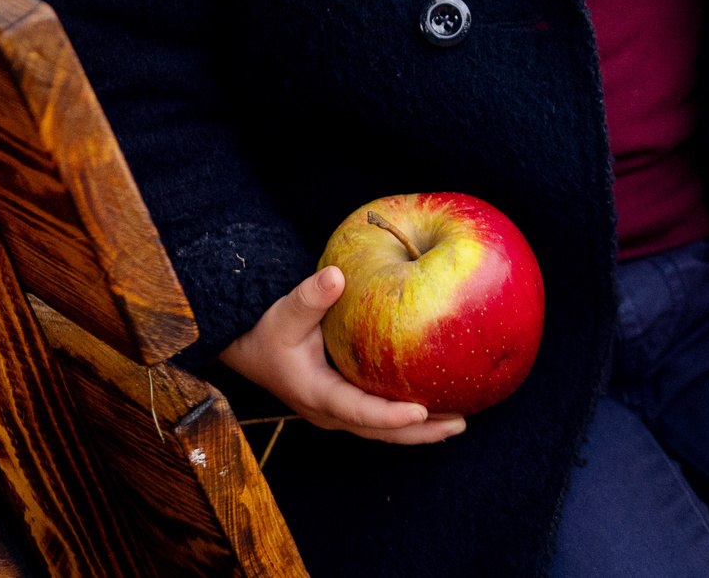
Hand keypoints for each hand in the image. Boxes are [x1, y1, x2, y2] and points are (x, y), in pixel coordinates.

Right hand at [218, 266, 466, 443]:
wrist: (250, 344)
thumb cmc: (267, 328)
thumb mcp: (284, 312)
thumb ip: (310, 297)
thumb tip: (336, 276)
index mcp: (316, 394)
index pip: (359, 412)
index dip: (391, 416)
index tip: (422, 412)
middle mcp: (330, 411)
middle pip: (380, 431)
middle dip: (420, 432)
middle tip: (458, 423)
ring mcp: (338, 411)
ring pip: (383, 429)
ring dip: (420, 429)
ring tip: (458, 421)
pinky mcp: (345, 403)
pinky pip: (381, 417)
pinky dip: (408, 417)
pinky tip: (437, 405)